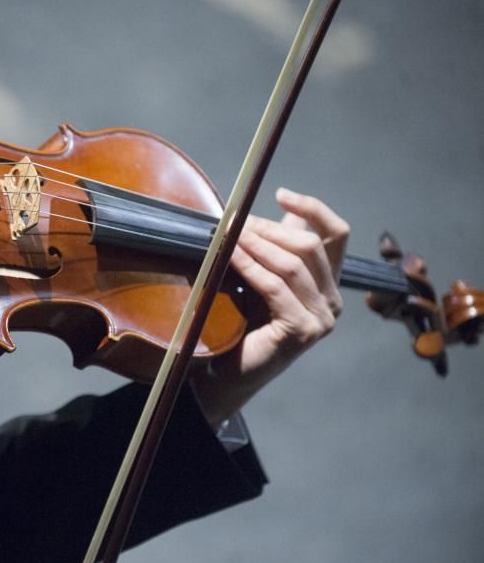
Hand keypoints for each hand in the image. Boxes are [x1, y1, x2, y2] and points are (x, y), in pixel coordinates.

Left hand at [192, 188, 348, 426]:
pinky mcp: (302, 330)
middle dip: (269, 228)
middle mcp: (333, 301)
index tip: (281, 193)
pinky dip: (250, 266)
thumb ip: (272, 248)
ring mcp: (322, 318)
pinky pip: (275, 287)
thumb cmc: (240, 323)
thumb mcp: (259, 276)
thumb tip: (267, 208)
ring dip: (256, 243)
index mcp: (328, 283)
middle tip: (237, 220)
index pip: (336, 234)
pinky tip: (230, 255)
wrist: (227, 370)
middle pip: (309, 245)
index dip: (313, 208)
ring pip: (292, 264)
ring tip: (230, 232)